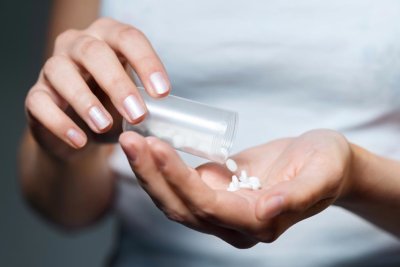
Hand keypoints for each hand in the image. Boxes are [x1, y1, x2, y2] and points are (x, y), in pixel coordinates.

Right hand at [25, 17, 169, 157]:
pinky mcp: (36, 95)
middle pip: (94, 52)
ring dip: (85, 100)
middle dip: (118, 83)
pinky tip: (80, 140)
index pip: (128, 38)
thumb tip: (168, 116)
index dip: (146, 62)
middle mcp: (78, 45)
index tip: (162, 92)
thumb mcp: (134, 100)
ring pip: (61, 72)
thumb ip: (148, 101)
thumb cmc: (113, 108)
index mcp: (109, 39)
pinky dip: (60, 122)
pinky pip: (40, 103)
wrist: (82, 132)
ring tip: (105, 126)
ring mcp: (53, 68)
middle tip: (138, 114)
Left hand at [119, 129, 352, 247]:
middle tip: (129, 140)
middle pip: (182, 207)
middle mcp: (234, 224)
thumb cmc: (327, 164)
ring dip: (149, 173)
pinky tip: (146, 146)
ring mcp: (222, 210)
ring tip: (130, 141)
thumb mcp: (323, 173)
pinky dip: (160, 168)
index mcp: (259, 223)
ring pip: (175, 200)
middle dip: (152, 175)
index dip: (179, 180)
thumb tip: (266, 211)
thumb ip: (297, 196)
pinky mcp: (216, 192)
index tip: (156, 146)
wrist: (323, 160)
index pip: (208, 206)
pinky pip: (180, 186)